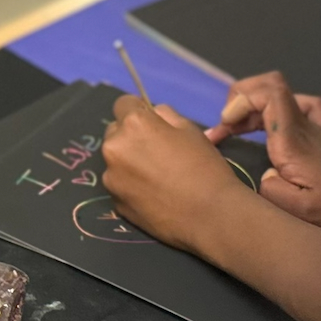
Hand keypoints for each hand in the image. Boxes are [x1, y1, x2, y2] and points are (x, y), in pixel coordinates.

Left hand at [101, 95, 252, 253]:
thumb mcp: (190, 129)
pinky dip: (130, 185)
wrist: (209, 215)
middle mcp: (114, 148)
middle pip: (115, 133)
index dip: (138, 111)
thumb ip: (165, 115)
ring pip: (116, 161)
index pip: (123, 104)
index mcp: (133, 124)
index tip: (151, 123)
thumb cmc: (204, 167)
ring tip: (156, 177)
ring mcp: (111, 177)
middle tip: (156, 152)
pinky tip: (153, 195)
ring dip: (129, 162)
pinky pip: (119, 184)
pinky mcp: (114, 202)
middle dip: (130, 137)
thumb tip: (152, 113)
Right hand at [207, 72, 320, 238]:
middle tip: (225, 129)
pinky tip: (268, 133)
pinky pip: (297, 107)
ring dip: (254, 108)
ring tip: (237, 131)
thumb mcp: (305, 213)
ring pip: (282, 96)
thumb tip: (265, 174)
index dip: (242, 99)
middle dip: (240, 101)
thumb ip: (274, 192)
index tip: (226, 126)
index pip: (270, 92)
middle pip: (271, 86)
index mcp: (297, 140)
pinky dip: (274, 113)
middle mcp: (309, 124)